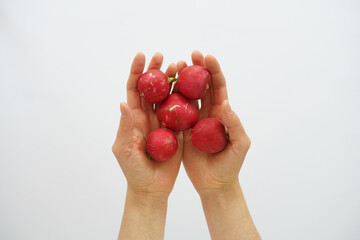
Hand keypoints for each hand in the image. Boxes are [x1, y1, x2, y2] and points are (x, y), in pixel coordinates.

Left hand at [112, 52, 182, 197]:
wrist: (152, 187)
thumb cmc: (134, 171)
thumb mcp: (125, 150)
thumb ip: (126, 127)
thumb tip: (123, 103)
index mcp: (133, 118)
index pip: (133, 90)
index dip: (136, 72)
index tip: (141, 56)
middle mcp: (148, 116)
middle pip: (152, 88)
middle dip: (155, 70)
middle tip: (162, 56)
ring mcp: (164, 121)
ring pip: (169, 95)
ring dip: (173, 80)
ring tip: (180, 65)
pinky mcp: (178, 129)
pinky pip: (183, 111)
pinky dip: (187, 97)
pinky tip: (193, 85)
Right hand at [178, 51, 251, 194]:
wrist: (214, 183)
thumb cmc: (231, 165)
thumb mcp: (239, 145)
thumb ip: (235, 125)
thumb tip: (226, 103)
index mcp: (222, 112)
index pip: (218, 87)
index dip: (213, 71)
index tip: (206, 57)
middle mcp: (207, 112)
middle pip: (201, 86)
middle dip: (196, 69)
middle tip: (189, 55)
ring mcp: (193, 120)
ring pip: (186, 96)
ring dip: (181, 80)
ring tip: (174, 66)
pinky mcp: (181, 130)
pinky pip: (174, 112)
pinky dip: (169, 100)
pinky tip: (161, 89)